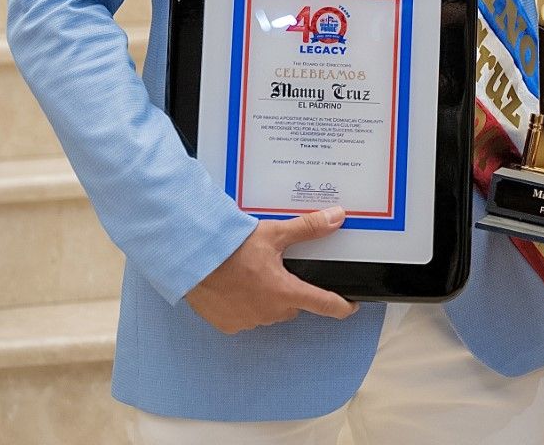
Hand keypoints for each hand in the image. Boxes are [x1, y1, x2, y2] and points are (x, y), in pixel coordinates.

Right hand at [185, 205, 358, 333]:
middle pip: (292, 303)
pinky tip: (236, 285)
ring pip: (269, 311)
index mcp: (285, 292)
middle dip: (289, 288)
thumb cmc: (232, 247)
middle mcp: (270, 313)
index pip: (324, 305)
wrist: (193, 258)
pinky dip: (245, 304)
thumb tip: (337, 218)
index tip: (350, 306)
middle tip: (277, 267)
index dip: (341, 307)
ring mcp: (248, 322)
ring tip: (253, 273)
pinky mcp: (229, 325)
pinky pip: (247, 317)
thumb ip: (308, 228)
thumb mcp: (274, 233)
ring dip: (267, 296)